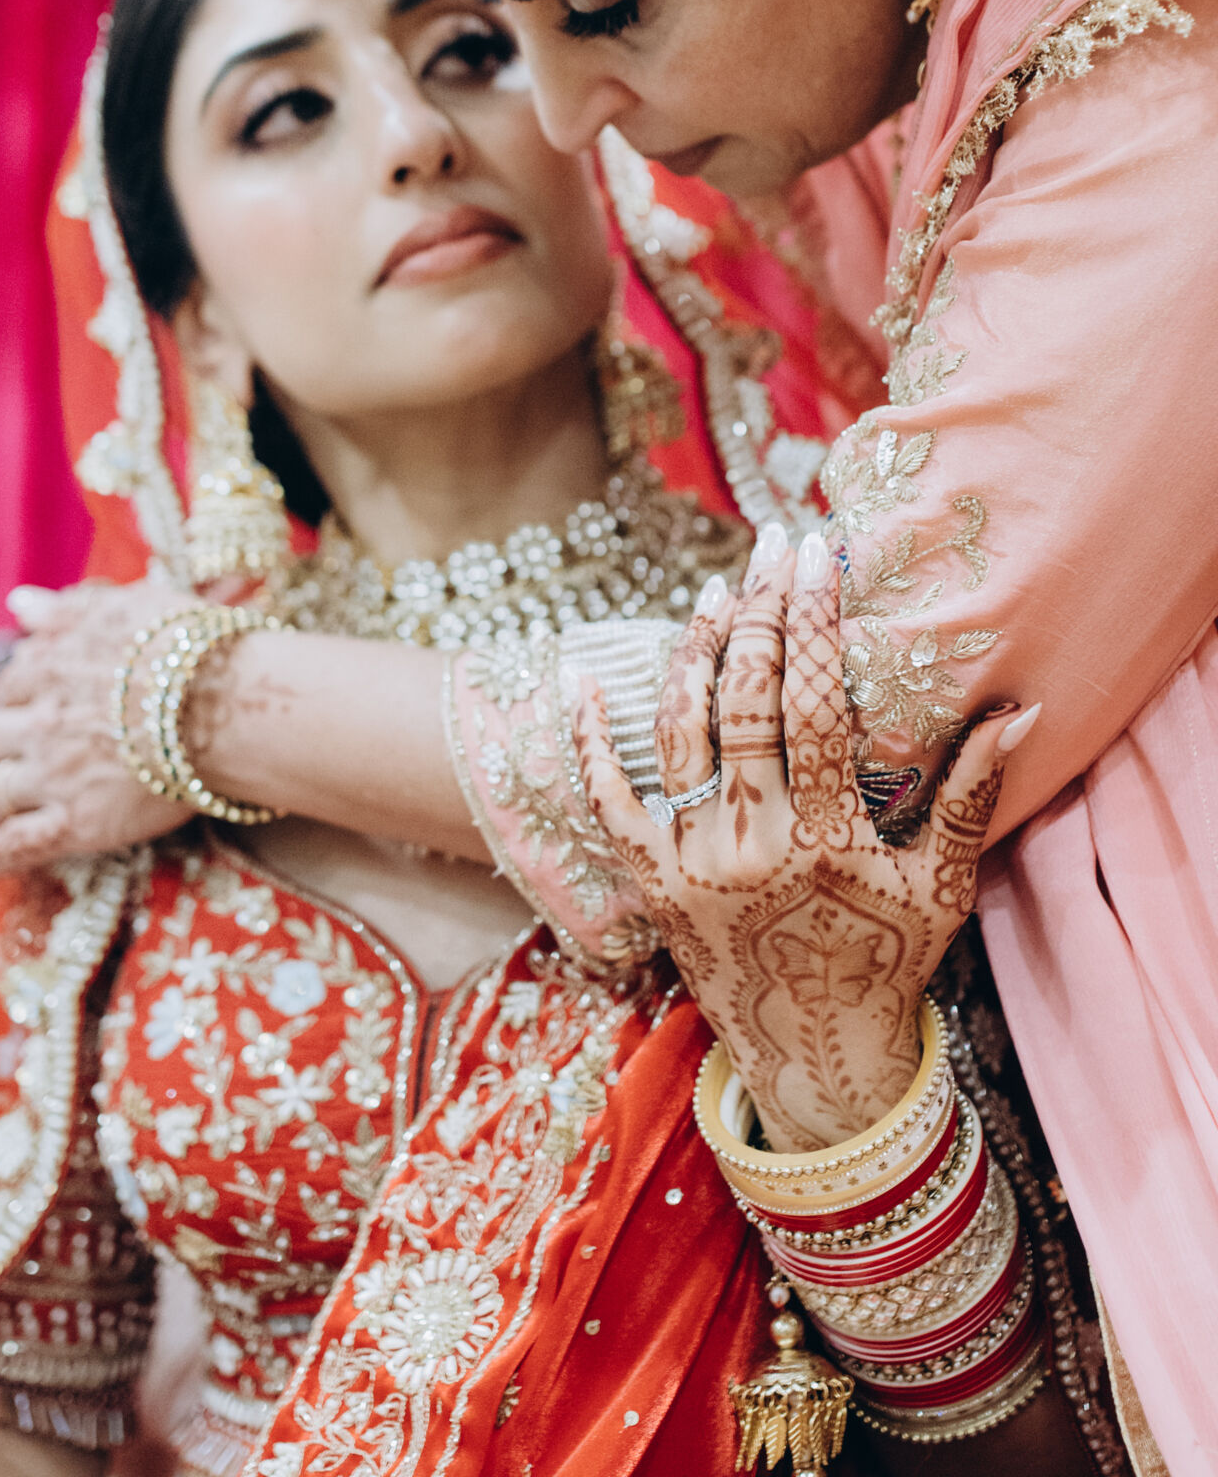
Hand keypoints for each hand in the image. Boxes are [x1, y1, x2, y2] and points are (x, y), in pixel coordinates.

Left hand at [0, 580, 201, 871]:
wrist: (228, 706)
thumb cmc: (191, 650)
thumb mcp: (127, 609)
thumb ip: (69, 609)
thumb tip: (20, 603)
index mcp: (53, 667)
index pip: (14, 683)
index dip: (8, 699)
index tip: (7, 708)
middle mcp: (41, 721)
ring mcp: (54, 774)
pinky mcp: (77, 822)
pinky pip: (17, 844)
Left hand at [576, 524, 1037, 1152]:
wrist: (814, 1057)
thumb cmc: (888, 963)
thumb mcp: (942, 887)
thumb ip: (971, 798)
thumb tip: (1020, 712)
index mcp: (828, 841)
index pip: (817, 707)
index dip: (816, 624)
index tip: (819, 557)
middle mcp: (752, 846)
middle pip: (747, 703)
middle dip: (763, 612)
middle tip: (773, 546)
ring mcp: (691, 864)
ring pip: (680, 735)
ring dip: (694, 652)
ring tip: (716, 590)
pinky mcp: (649, 884)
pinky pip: (606, 801)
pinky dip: (588, 739)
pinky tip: (583, 676)